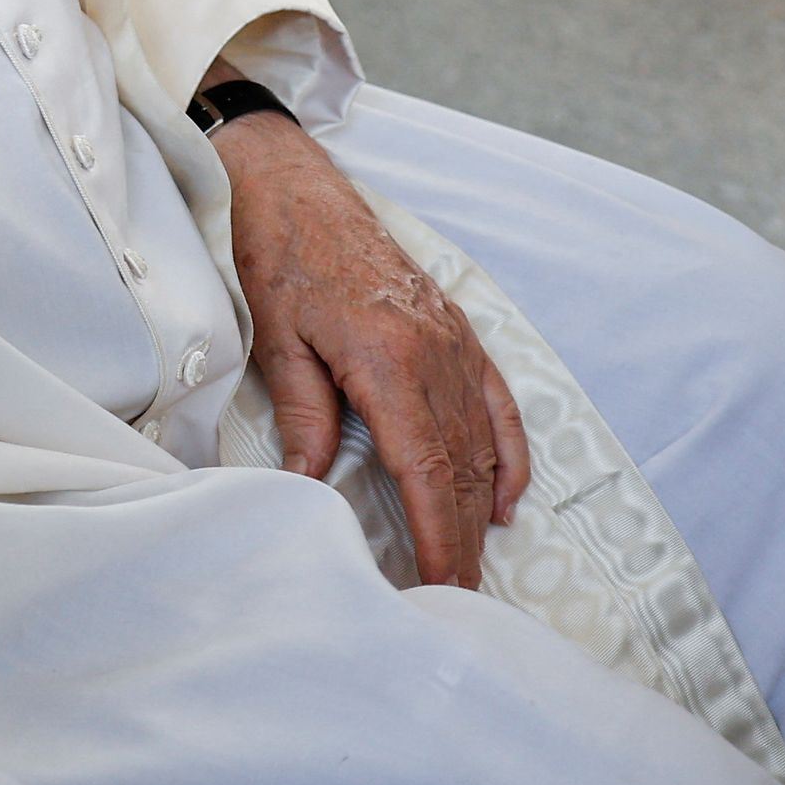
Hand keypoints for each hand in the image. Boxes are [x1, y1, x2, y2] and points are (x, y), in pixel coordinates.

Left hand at [215, 102, 531, 587]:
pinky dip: (505, 454)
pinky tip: (502, 498)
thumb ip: (304, 416)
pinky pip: (496, 404)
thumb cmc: (280, 256)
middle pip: (459, 467)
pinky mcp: (458, 330)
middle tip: (457, 598)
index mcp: (391, 361)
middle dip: (459, 538)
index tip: (442, 586)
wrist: (300, 187)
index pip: (424, 470)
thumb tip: (309, 485)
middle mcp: (437, 355)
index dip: (437, 535)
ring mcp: (455, 342)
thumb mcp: (279, 340)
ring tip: (472, 563)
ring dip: (478, 507)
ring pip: (480, 442)